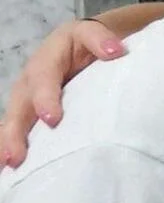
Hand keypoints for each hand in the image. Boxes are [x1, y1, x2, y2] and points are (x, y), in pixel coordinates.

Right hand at [1, 19, 124, 167]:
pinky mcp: (29, 112)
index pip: (43, 79)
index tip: (52, 119)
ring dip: (8, 143)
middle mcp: (30, 81)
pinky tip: (8, 168)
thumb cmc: (90, 44)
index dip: (45, 98)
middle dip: (16, 131)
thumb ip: (101, 40)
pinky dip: (9, 146)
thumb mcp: (94, 34)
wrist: (85, 45)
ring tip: (7, 164)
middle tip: (17, 155)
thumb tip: (114, 51)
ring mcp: (27, 98)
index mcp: (46, 61)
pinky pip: (16, 129)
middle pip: (20, 106)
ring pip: (14, 121)